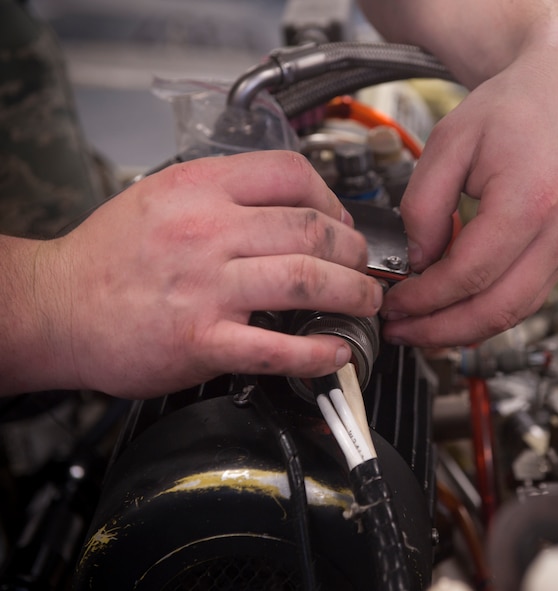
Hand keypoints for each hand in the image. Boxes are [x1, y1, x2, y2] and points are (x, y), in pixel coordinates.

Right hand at [18, 150, 380, 397]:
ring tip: (366, 303)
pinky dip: (317, 352)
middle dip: (354, 251)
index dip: (332, 198)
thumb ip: (225, 196)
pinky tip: (335, 352)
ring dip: (353, 295)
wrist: (55, 308)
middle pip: (311, 229)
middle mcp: (206, 231)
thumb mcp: (163, 197)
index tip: (342, 221)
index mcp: (200, 189)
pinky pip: (277, 346)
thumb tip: (292, 207)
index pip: (290, 174)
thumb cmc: (109, 256)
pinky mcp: (201, 340)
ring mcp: (206, 287)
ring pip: (306, 280)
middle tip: (365, 267)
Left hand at [379, 22, 557, 346]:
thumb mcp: (451, 141)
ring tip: (425, 329)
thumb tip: (418, 262)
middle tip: (404, 333)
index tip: (394, 304)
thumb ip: (424, 205)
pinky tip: (460, 308)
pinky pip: (531, 296)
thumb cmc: (517, 105)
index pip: (467, 275)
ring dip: (466, 330)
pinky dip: (492, 311)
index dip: (424, 299)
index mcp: (530, 201)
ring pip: (517, 314)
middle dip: (441, 331)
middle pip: (496, 311)